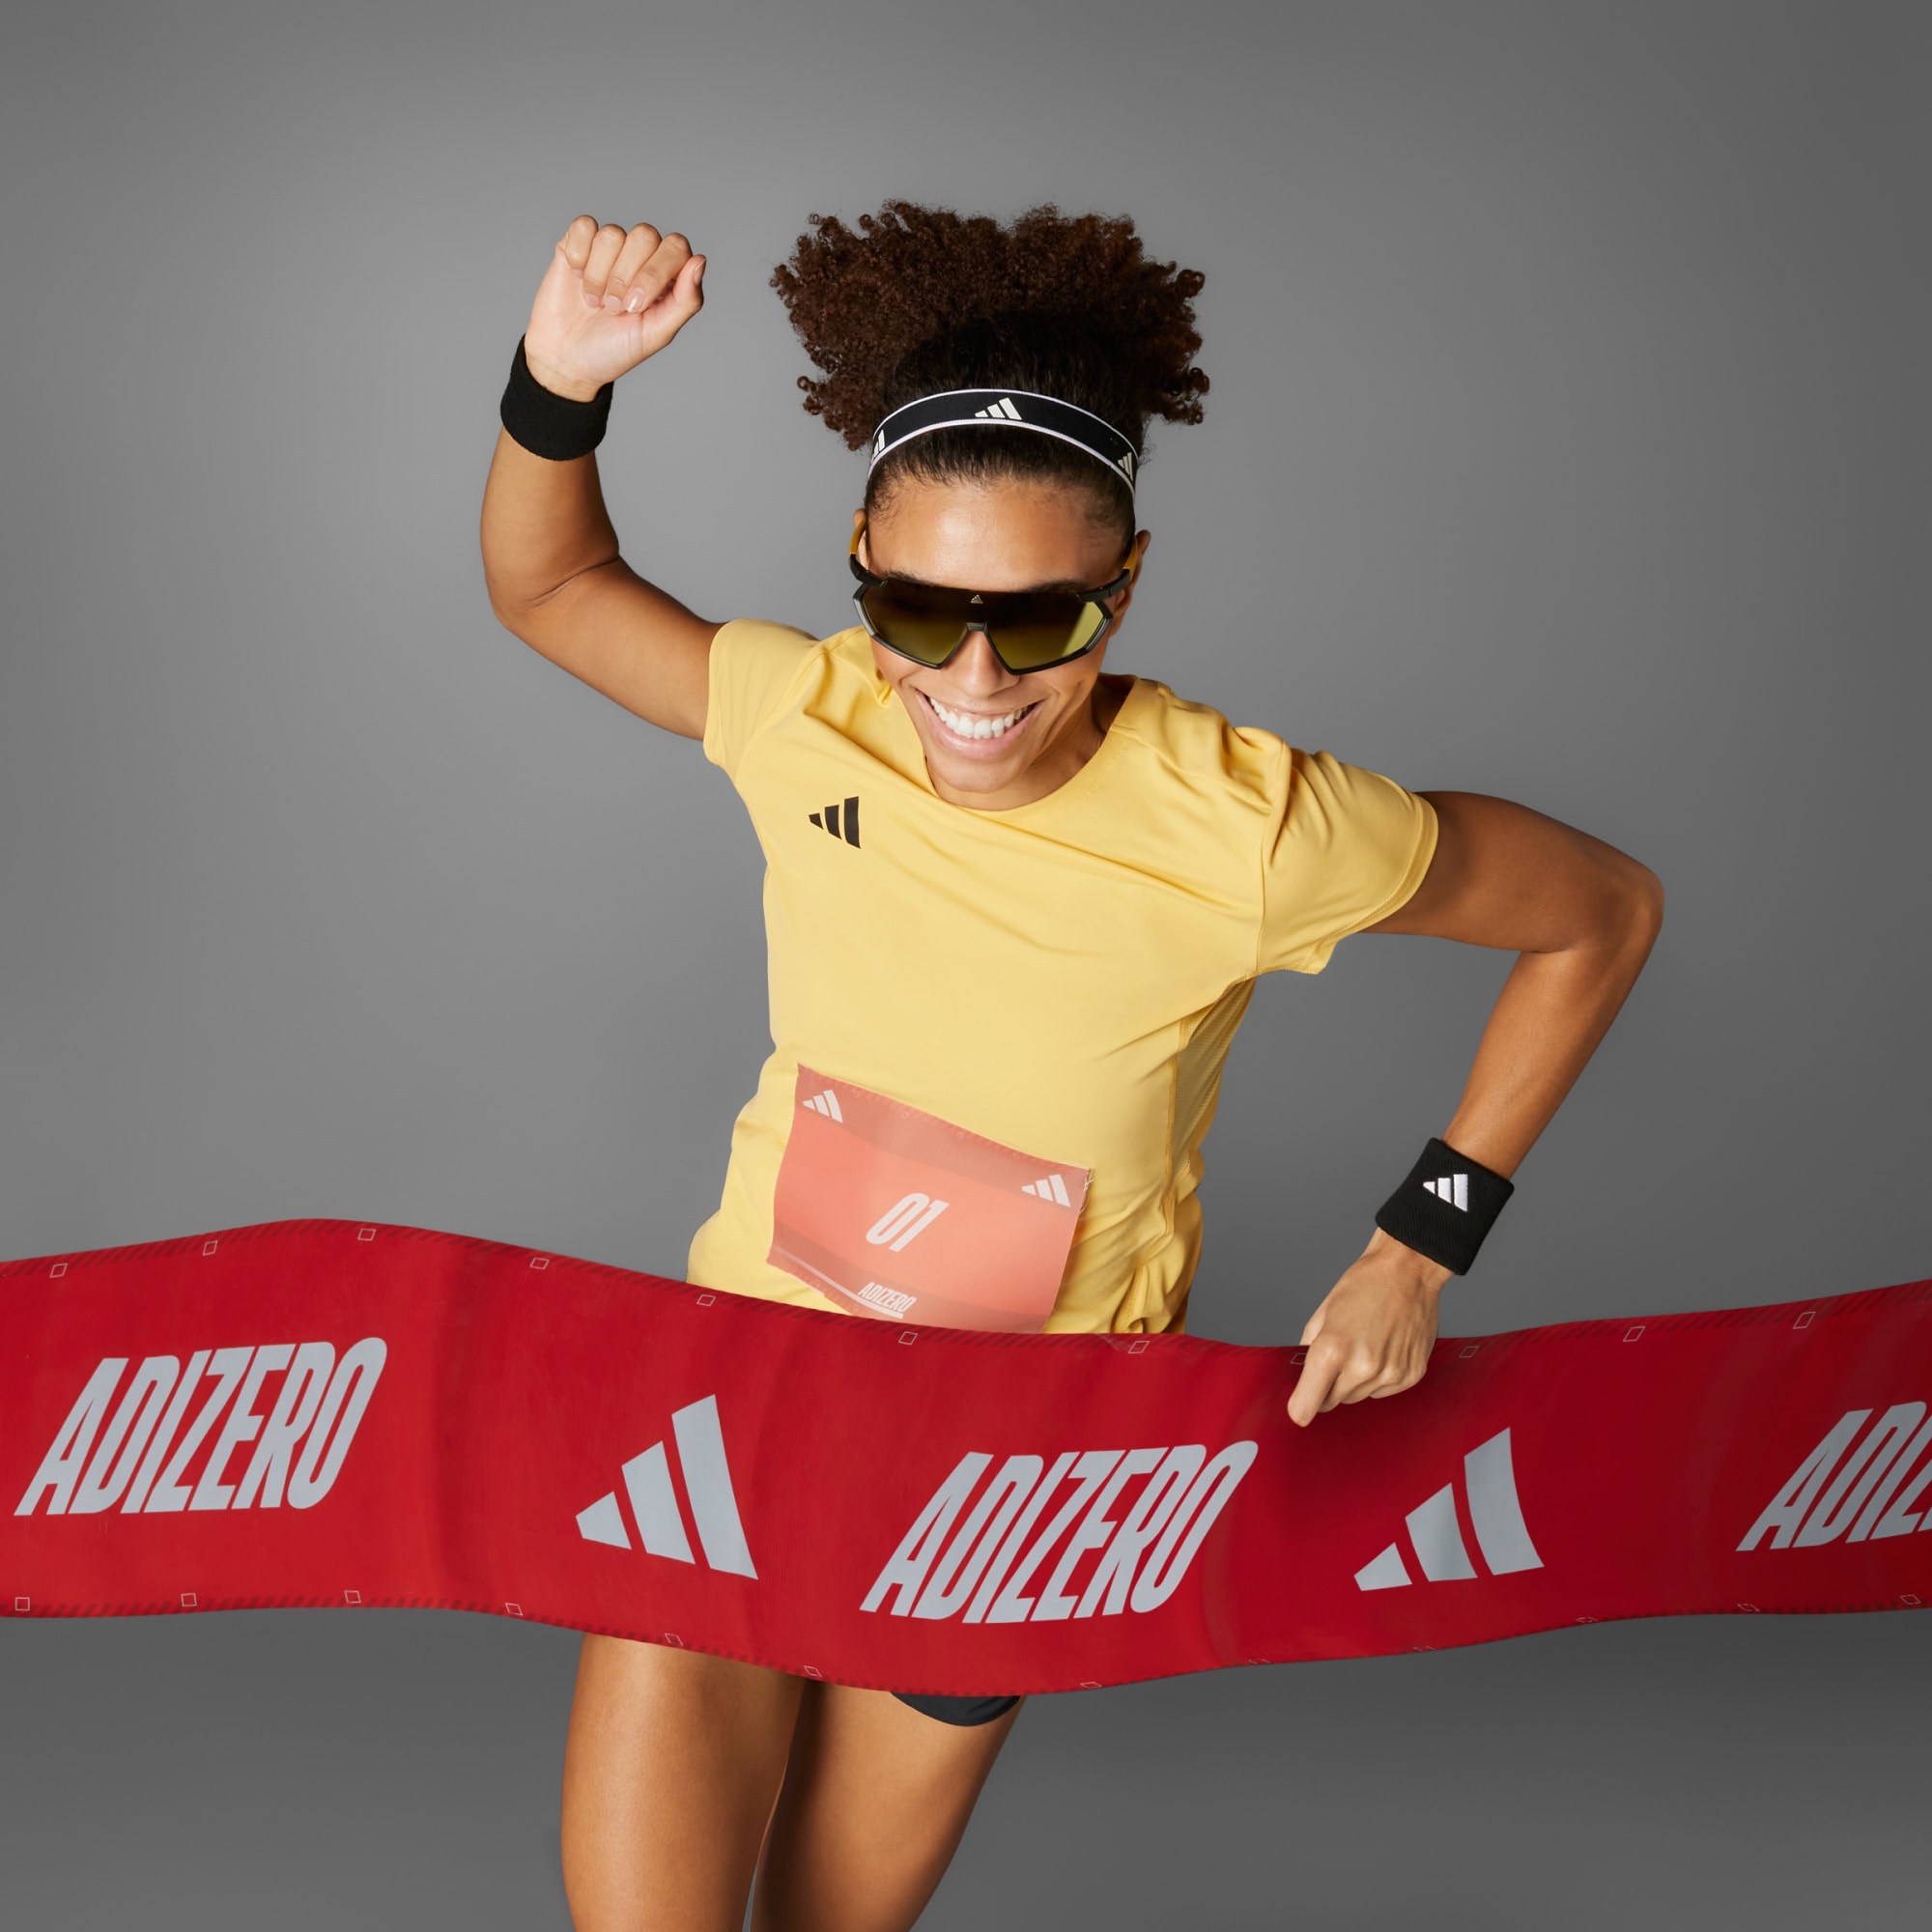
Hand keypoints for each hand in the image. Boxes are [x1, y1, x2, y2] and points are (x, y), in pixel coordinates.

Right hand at [521, 215, 705, 403]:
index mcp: (666, 277)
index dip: (655, 273)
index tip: (636, 306)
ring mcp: (609, 249)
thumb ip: (686, 300)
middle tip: (615, 309)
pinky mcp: (578, 243)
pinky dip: (579, 255)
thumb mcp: (656, 334)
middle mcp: (640, 256)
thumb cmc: (614, 350)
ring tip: (595, 302)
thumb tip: (700, 261)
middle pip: (644, 235)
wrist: (567, 360)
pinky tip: (577, 278)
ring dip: (599, 275)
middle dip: (625, 277)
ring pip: (612, 234)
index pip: (676, 247)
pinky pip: (584, 226)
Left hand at [1287, 1229, 1450, 1427]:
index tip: (1299, 1408)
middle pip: (1332, 1402)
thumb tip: (1301, 1381)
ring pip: (1358, 1397)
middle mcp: (1362, 1368)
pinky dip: (1379, 1377)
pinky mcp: (1411, 1376)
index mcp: (1332, 1350)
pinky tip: (1384, 1348)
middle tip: (1339, 1354)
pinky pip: (1383, 1392)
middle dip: (1329, 1385)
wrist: (1407, 1271)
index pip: (1306, 1406)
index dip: (1300, 1408)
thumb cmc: (1364, 1286)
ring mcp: (1390, 1374)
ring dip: (1355, 1381)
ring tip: (1365, 1345)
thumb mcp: (1322, 1314)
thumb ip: (1308, 1352)